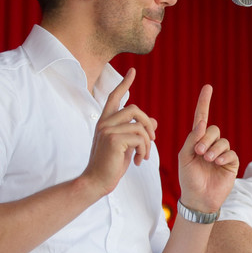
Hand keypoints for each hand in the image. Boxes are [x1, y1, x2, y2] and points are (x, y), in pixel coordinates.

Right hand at [83, 68, 156, 195]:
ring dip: (148, 143)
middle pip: (135, 109)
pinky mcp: (113, 139)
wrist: (97, 182)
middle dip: (149, 123)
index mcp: (105, 122)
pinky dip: (145, 150)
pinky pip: (140, 138)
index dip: (124, 83)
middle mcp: (104, 122)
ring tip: (145, 156)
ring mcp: (107, 130)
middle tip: (153, 140)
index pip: (114, 97)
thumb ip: (138, 132)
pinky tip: (140, 161)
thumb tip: (155, 122)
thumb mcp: (127, 146)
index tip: (132, 71)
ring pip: (140, 126)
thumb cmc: (111, 165)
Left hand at [177, 84, 238, 214]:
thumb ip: (192, 139)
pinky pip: (230, 152)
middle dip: (206, 138)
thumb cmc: (188, 178)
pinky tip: (217, 163)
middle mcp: (210, 145)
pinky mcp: (231, 163)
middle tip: (199, 151)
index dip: (204, 103)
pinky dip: (223, 156)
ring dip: (213, 149)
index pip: (201, 118)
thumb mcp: (185, 157)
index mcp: (197, 141)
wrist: (198, 198)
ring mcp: (222, 153)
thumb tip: (202, 125)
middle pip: (213, 129)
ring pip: (222, 140)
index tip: (207, 87)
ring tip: (207, 160)